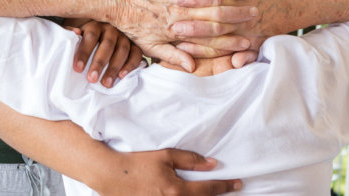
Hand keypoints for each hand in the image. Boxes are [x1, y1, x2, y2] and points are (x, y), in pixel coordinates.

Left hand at [70, 21, 144, 86]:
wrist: (101, 28)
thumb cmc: (85, 35)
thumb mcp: (76, 31)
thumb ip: (70, 34)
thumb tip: (74, 33)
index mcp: (95, 24)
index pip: (90, 36)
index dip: (84, 52)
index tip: (77, 68)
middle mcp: (112, 28)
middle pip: (107, 45)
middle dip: (99, 63)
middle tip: (92, 79)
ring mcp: (125, 36)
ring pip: (122, 50)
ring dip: (114, 68)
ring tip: (106, 83)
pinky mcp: (135, 44)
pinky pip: (136, 54)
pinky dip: (131, 65)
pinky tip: (122, 76)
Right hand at [88, 149, 241, 195]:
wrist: (111, 175)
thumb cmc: (138, 163)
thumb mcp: (165, 156)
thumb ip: (190, 160)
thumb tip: (213, 164)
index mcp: (176, 190)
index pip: (209, 190)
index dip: (226, 187)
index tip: (238, 184)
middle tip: (232, 189)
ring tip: (211, 193)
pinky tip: (190, 195)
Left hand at [113, 0, 260, 70]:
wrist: (115, 1)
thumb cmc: (132, 26)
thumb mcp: (151, 47)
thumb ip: (173, 57)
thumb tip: (192, 68)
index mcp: (178, 30)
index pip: (210, 37)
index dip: (231, 41)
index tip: (248, 43)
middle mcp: (181, 11)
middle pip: (217, 14)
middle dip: (240, 15)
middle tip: (258, 15)